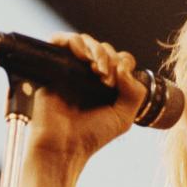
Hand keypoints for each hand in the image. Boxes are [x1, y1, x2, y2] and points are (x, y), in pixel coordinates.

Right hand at [28, 33, 146, 164]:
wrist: (63, 146)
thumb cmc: (91, 135)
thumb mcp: (123, 117)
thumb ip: (135, 92)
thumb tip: (123, 66)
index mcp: (106, 85)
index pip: (120, 60)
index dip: (123, 64)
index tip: (115, 84)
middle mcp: (88, 75)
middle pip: (104, 47)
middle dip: (109, 59)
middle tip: (105, 81)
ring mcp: (70, 69)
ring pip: (85, 41)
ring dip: (96, 50)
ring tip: (95, 69)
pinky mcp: (52, 67)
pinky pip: (60, 40)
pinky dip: (73, 41)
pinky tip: (81, 55)